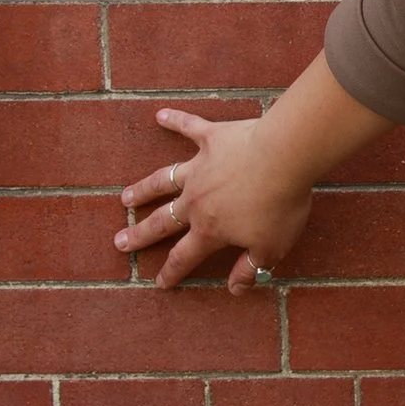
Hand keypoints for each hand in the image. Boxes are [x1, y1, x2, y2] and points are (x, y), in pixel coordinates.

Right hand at [115, 106, 313, 296]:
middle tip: (120, 242)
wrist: (284, 158)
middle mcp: (196, 200)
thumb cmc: (280, 206)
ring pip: (163, 180)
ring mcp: (200, 168)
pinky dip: (175, 120)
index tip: (159, 282)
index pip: (184, 256)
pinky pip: (189, 127)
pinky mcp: (212, 139)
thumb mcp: (271, 248)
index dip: (171, 272)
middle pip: (162, 221)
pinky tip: (160, 115)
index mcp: (210, 229)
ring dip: (144, 189)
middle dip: (140, 234)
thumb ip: (250, 268)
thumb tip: (235, 289)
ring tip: (125, 197)